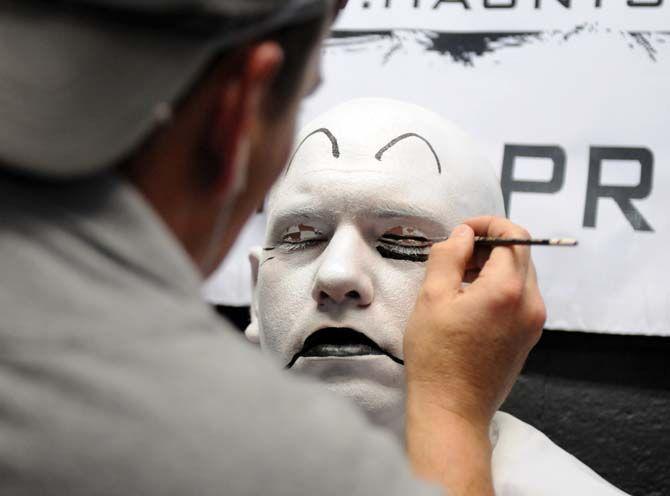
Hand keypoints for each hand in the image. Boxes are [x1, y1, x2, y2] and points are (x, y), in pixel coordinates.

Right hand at [404, 217, 545, 426]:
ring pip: (520, 276)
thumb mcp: (432, 296)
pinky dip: (498, 288)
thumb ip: (449, 255)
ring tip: (458, 280)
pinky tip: (470, 303)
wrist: (452, 409)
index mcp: (508, 289)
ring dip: (493, 267)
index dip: (488, 225)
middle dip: (489, 246)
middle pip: (520, 255)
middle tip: (456, 256)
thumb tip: (462, 234)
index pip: (514, 236)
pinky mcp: (528, 338)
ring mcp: (533, 323)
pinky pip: (519, 298)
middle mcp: (530, 304)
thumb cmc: (437, 355)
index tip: (462, 232)